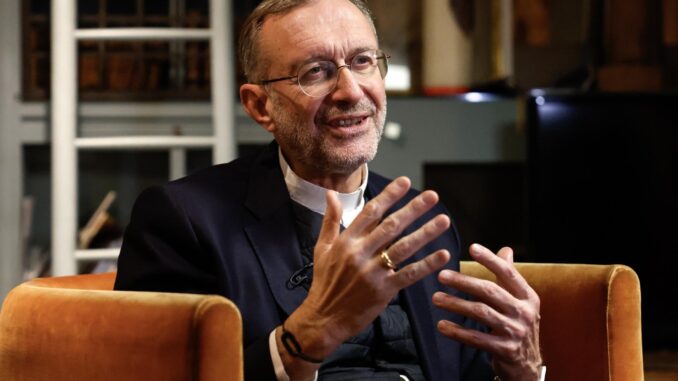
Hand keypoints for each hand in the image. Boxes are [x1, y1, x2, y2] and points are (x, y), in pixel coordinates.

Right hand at [278, 177, 451, 377]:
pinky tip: (442, 254)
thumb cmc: (324, 282)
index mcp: (346, 241)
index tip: (405, 182)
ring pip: (403, 248)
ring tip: (443, 220)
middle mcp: (359, 254)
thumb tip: (330, 193)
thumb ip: (330, 220)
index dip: (389, 196)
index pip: (371, 212)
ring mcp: (372, 273)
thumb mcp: (322, 248)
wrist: (324, 318)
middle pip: (391, 226)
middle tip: (432, 196)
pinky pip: (409, 274)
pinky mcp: (383, 291)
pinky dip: (426, 265)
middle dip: (413, 209)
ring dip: (426, 233)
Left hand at [433, 244, 541, 380]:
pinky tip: (442, 325)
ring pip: (480, 313)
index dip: (490, 259)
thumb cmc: (518, 325)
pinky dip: (457, 331)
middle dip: (463, 282)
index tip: (472, 248)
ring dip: (455, 304)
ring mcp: (516, 332)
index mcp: (528, 297)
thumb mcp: (520, 301)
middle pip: (490, 291)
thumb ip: (509, 277)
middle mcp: (525, 312)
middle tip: (441, 275)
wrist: (528, 364)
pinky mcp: (506, 350)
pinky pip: (476, 338)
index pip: (508, 273)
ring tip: (436, 298)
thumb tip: (505, 249)